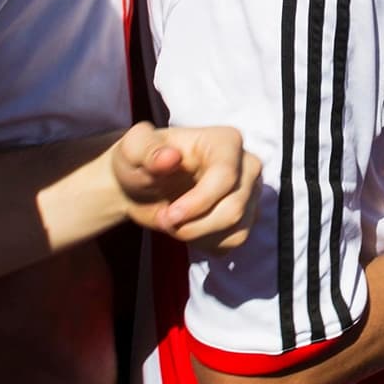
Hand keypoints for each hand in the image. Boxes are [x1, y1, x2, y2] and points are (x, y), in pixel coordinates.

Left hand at [108, 123, 258, 250]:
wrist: (140, 186)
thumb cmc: (139, 161)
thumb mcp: (133, 149)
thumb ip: (147, 150)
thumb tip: (170, 157)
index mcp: (226, 141)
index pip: (226, 177)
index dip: (198, 202)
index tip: (168, 215)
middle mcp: (247, 165)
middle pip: (234, 208)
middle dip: (193, 224)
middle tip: (163, 220)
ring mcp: (250, 193)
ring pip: (236, 229)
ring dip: (196, 234)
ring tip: (172, 222)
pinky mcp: (246, 217)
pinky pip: (232, 242)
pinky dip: (205, 243)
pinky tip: (187, 227)